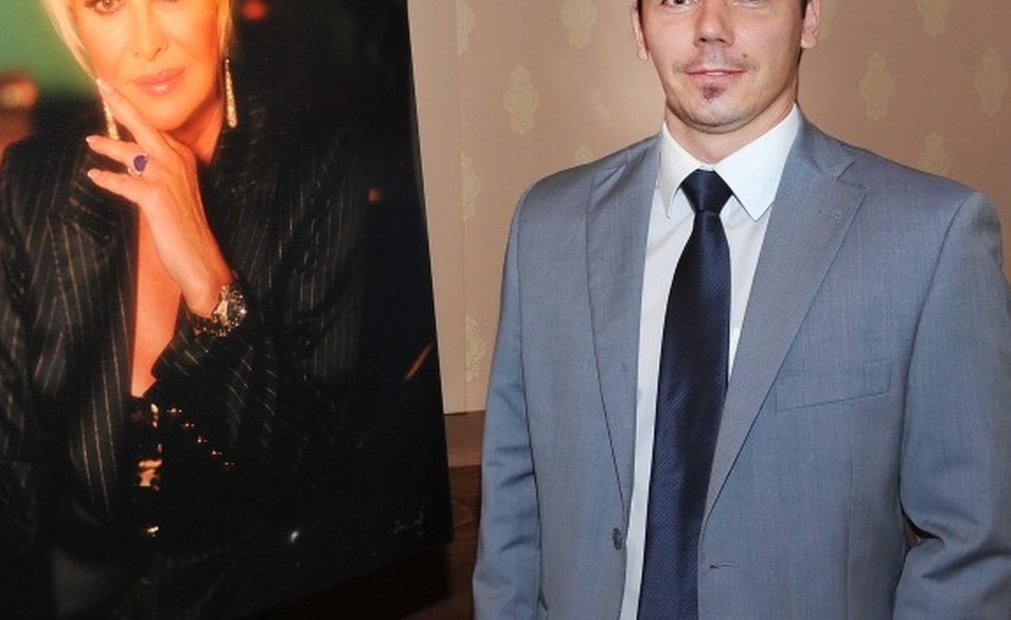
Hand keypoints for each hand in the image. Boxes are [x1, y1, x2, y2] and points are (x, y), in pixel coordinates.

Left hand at [85, 78, 231, 315]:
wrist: (199, 258)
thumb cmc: (186, 227)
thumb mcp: (174, 192)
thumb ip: (154, 173)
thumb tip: (128, 161)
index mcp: (184, 158)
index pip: (154, 130)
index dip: (132, 112)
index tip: (114, 95)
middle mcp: (177, 162)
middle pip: (144, 126)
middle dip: (121, 104)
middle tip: (102, 84)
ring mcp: (166, 178)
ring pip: (130, 154)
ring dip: (108, 147)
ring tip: (91, 143)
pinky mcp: (154, 197)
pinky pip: (122, 183)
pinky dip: (107, 180)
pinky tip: (95, 177)